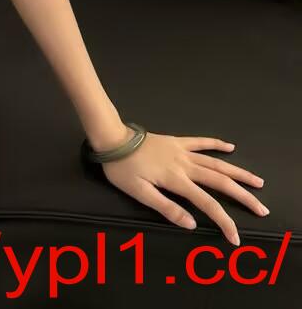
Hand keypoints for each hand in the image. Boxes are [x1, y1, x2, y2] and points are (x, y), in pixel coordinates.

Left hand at [96, 130, 269, 245]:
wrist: (112, 138)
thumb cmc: (123, 169)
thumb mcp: (140, 193)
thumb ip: (167, 209)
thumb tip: (193, 224)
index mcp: (177, 180)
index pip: (208, 204)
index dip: (224, 221)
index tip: (235, 237)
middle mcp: (185, 165)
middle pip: (221, 181)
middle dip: (243, 196)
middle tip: (262, 208)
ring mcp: (182, 151)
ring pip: (216, 162)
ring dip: (238, 171)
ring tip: (257, 181)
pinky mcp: (176, 141)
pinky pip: (200, 142)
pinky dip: (216, 144)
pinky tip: (230, 146)